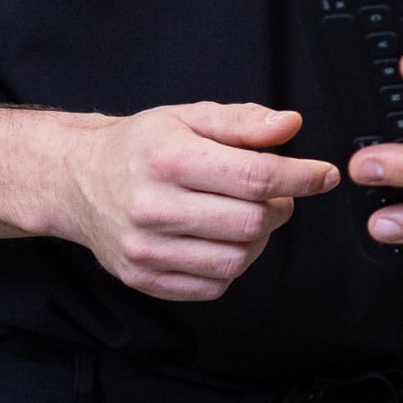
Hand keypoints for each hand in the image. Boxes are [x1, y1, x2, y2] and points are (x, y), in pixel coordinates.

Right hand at [51, 102, 338, 301]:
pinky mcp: (143, 279)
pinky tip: (224, 239)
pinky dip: (232, 266)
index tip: (324, 175)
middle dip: (281, 207)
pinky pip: (211, 286)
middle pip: (251, 222)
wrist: (79, 179)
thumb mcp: (190, 116)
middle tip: (279, 193)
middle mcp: (154, 207)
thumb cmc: (141, 145)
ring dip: (259, 239)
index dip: (300, 177)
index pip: (255, 177)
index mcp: (170, 159)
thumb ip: (243, 121)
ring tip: (251, 216)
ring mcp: (146, 250)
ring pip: (235, 260)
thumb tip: (290, 126)